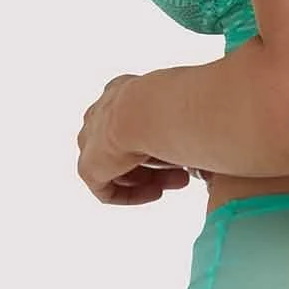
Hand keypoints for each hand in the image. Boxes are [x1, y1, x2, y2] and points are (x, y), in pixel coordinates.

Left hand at [77, 75, 192, 204]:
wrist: (151, 111)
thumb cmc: (173, 105)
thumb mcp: (180, 112)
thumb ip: (181, 125)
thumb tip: (200, 144)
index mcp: (120, 94)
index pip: (135, 122)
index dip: (159, 143)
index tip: (182, 153)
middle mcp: (102, 113)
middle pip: (126, 147)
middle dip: (157, 165)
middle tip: (184, 174)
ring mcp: (91, 140)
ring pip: (116, 168)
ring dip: (148, 179)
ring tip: (177, 182)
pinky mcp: (88, 167)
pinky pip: (106, 189)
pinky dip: (132, 195)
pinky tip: (157, 193)